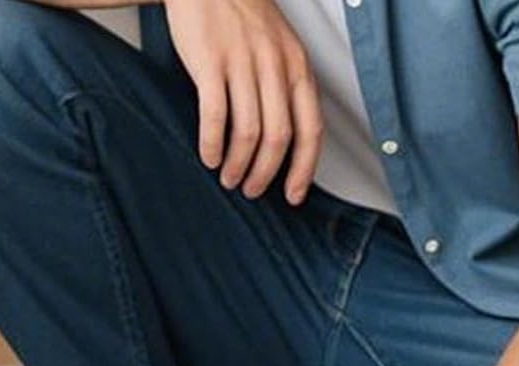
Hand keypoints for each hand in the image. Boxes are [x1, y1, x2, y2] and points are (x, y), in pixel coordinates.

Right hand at [163, 0, 322, 201]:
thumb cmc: (242, 17)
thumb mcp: (279, 47)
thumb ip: (285, 86)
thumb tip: (284, 139)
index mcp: (296, 65)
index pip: (310, 128)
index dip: (304, 169)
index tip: (293, 195)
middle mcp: (275, 65)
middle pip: (279, 138)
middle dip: (265, 174)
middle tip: (251, 190)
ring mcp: (243, 63)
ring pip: (249, 133)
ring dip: (238, 165)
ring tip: (228, 178)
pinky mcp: (211, 62)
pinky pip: (215, 116)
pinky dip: (212, 144)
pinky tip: (208, 157)